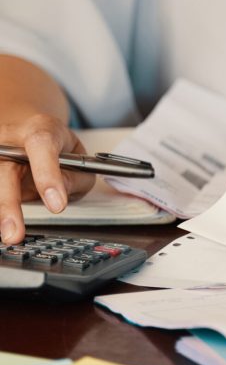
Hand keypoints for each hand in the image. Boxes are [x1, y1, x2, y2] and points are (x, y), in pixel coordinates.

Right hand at [0, 113, 94, 243]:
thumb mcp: (78, 158)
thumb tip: (58, 197)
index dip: (47, 175)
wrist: (29, 132)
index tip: (57, 205)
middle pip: (5, 168)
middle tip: (15, 233)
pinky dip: (0, 210)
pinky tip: (3, 226)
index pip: (42, 145)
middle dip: (9, 203)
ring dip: (1, 210)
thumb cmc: (58, 148)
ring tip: (9, 235)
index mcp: (40, 129)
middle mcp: (10, 139)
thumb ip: (76, 177)